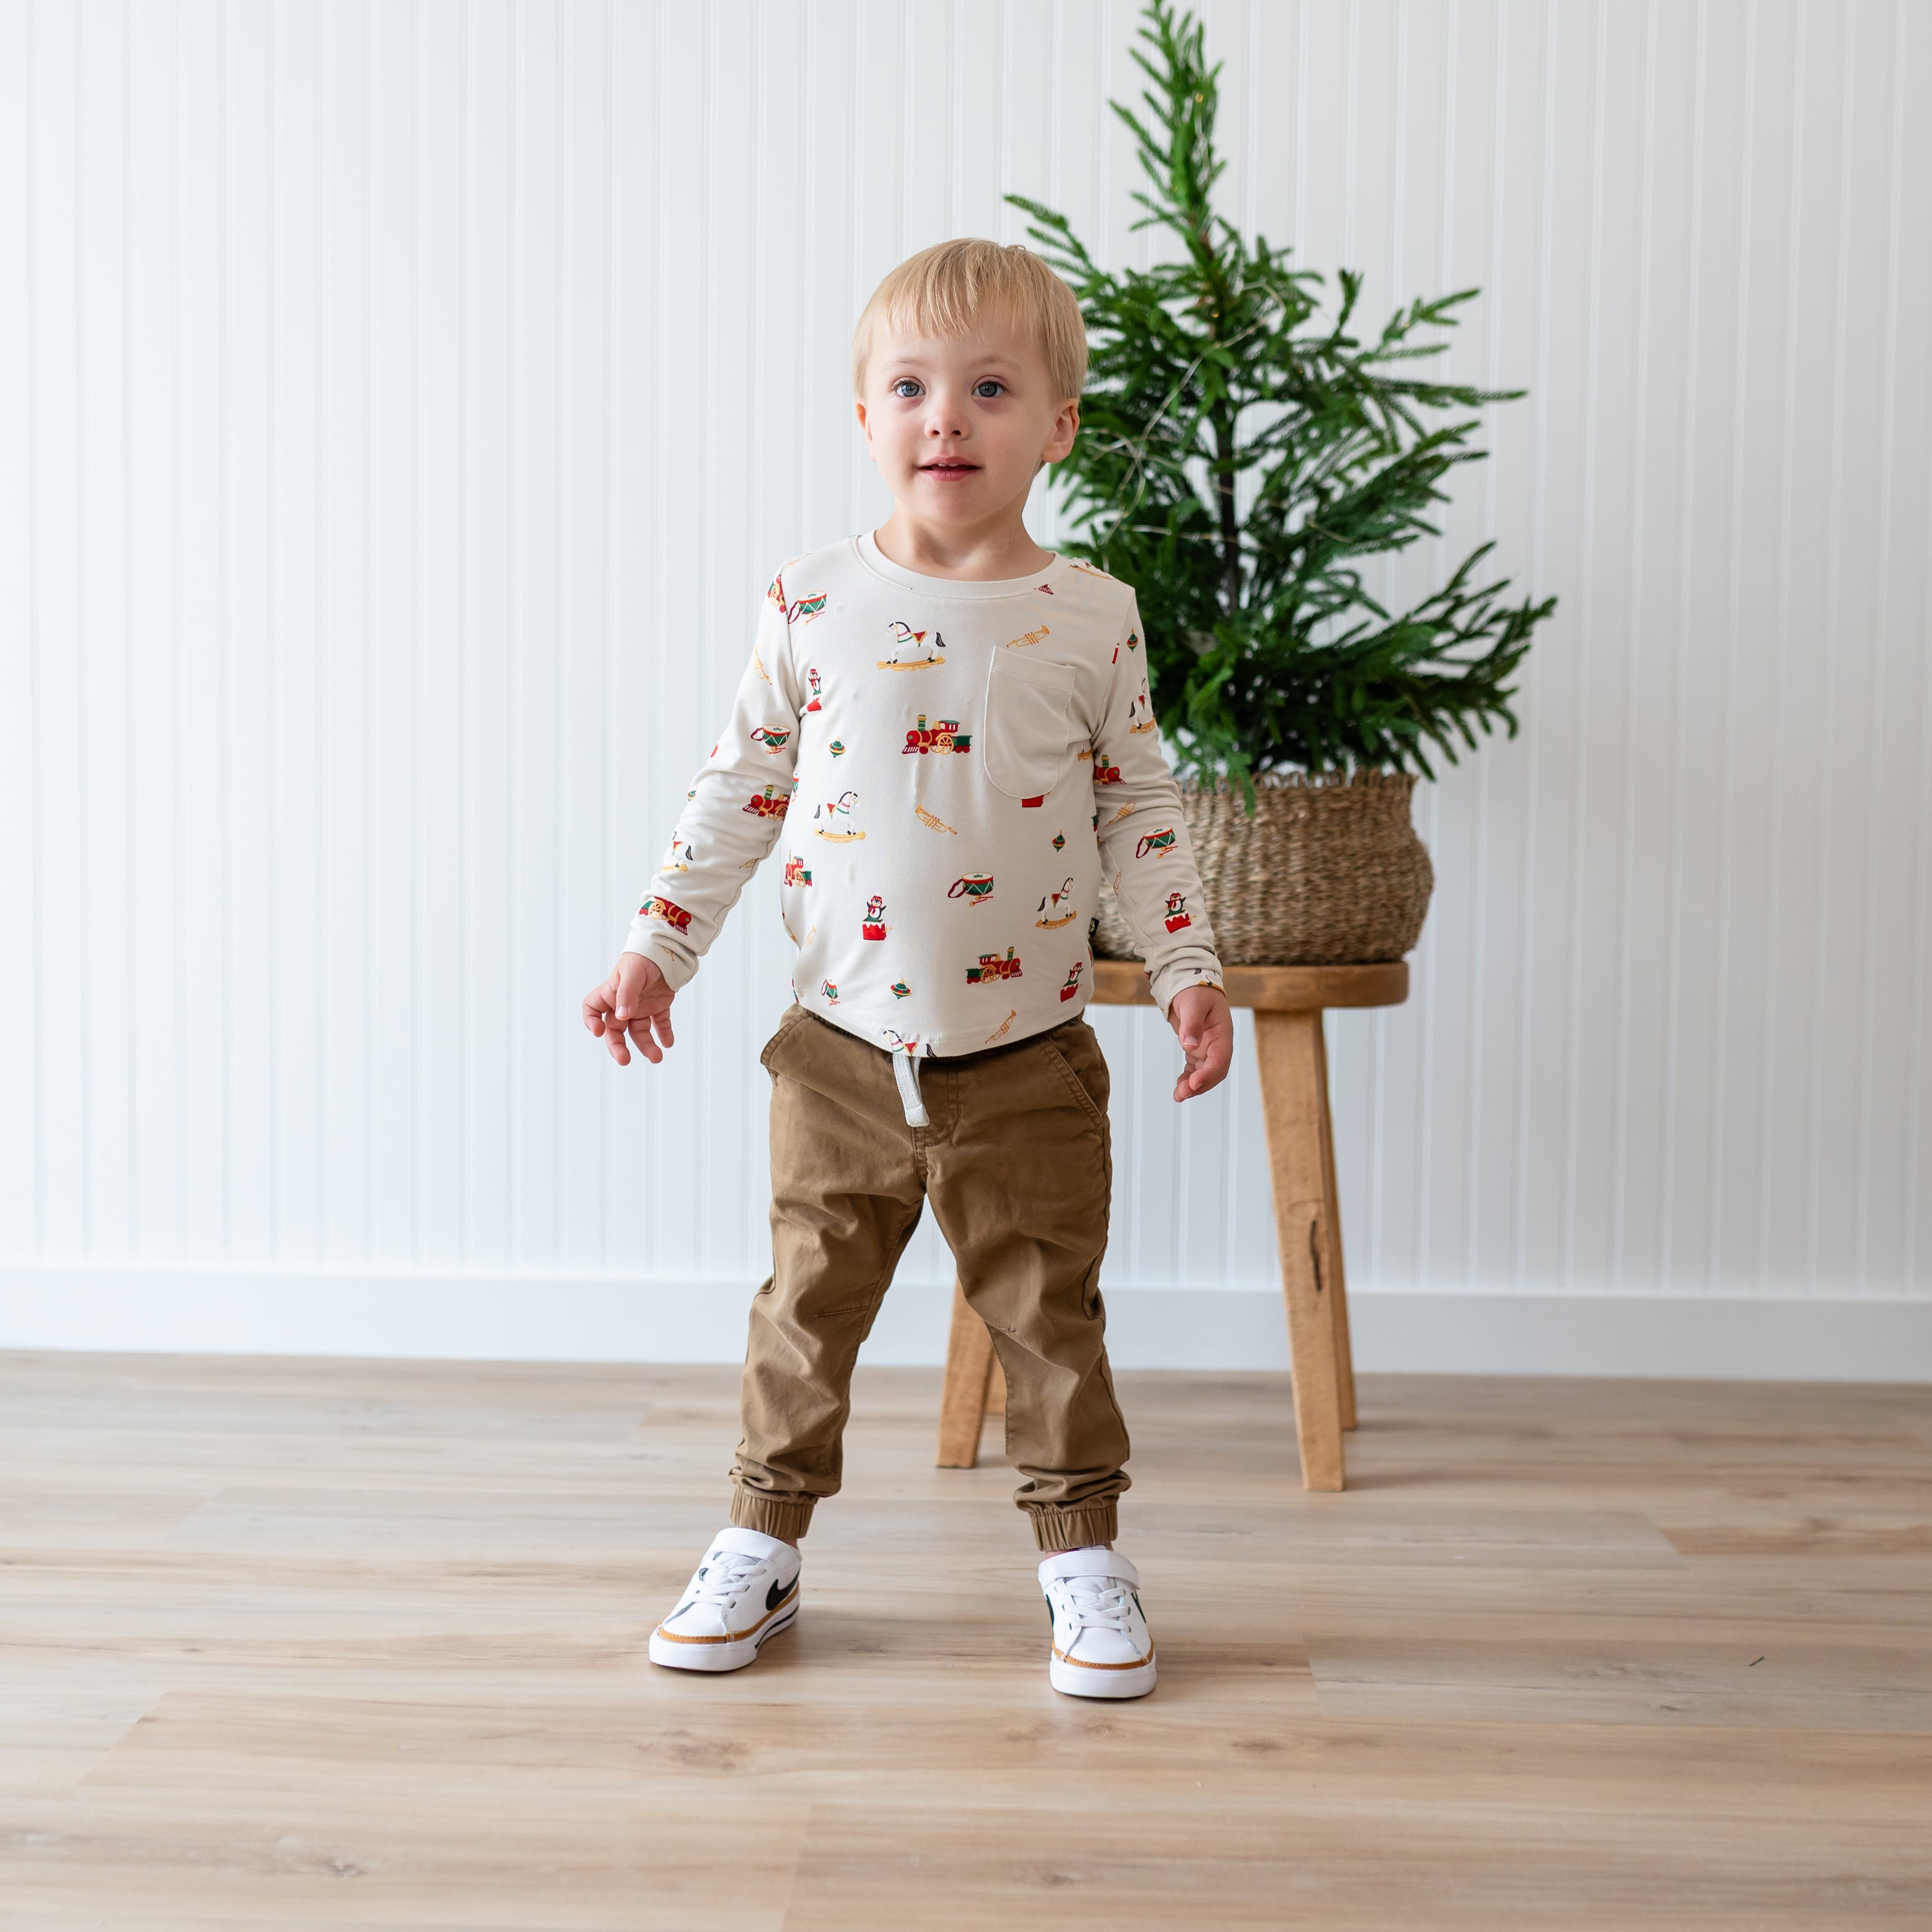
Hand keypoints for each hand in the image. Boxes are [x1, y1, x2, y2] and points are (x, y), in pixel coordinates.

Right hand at [583, 953, 675, 1065]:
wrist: (668, 950)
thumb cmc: (645, 956)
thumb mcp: (633, 972)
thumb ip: (627, 993)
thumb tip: (622, 1015)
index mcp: (611, 992)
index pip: (592, 1009)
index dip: (591, 1021)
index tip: (599, 1032)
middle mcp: (623, 1003)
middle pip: (615, 1030)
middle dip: (618, 1046)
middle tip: (625, 1060)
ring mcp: (641, 1007)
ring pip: (639, 1032)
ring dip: (646, 1045)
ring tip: (657, 1057)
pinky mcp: (658, 1008)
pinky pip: (659, 1025)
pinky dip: (664, 1034)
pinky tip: (668, 1043)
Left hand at [1167, 983, 1231, 1101]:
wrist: (1190, 985)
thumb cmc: (1195, 992)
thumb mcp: (1193, 1004)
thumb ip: (1192, 1024)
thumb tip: (1188, 1045)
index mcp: (1223, 1033)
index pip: (1220, 1059)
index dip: (1208, 1073)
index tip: (1193, 1083)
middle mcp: (1218, 1044)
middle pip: (1215, 1071)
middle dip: (1200, 1085)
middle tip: (1183, 1093)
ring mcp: (1209, 1048)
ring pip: (1205, 1074)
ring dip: (1193, 1086)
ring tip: (1179, 1095)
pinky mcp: (1198, 1050)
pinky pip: (1195, 1069)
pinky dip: (1188, 1079)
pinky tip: (1179, 1086)